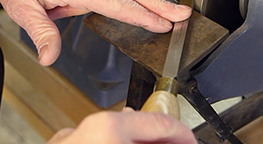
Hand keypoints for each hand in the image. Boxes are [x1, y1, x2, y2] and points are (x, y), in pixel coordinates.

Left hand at [46, 109, 196, 143]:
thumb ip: (158, 141)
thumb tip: (176, 138)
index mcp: (109, 127)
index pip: (160, 122)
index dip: (182, 132)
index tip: (190, 140)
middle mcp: (88, 127)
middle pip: (138, 124)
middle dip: (160, 137)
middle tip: (177, 143)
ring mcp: (72, 139)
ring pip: (116, 132)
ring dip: (137, 140)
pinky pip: (95, 140)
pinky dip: (113, 142)